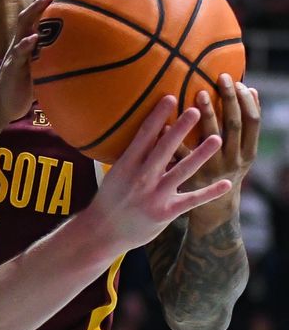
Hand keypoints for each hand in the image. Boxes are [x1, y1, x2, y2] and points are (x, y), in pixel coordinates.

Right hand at [0, 0, 75, 140]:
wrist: (2, 105)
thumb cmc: (26, 85)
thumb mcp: (45, 66)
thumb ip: (58, 55)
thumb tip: (86, 51)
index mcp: (31, 37)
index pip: (44, 10)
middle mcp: (23, 39)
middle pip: (34, 9)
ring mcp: (16, 52)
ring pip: (24, 25)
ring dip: (36, 9)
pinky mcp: (12, 67)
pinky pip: (18, 53)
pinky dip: (26, 45)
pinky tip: (34, 38)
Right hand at [89, 96, 232, 251]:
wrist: (103, 231)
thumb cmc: (110, 198)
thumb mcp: (116, 173)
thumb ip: (134, 155)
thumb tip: (151, 131)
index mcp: (126, 165)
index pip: (143, 136)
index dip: (157, 116)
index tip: (170, 98)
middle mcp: (141, 178)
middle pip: (164, 149)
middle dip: (181, 129)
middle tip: (196, 110)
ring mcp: (154, 196)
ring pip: (181, 171)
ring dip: (200, 155)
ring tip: (217, 139)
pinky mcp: (165, 212)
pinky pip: (191, 200)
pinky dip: (209, 192)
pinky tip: (226, 183)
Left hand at [179, 74, 260, 231]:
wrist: (212, 215)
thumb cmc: (223, 175)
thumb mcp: (238, 155)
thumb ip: (240, 129)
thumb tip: (250, 90)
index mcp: (246, 154)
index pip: (252, 122)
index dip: (248, 102)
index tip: (240, 81)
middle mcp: (232, 162)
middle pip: (232, 126)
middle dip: (228, 101)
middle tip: (220, 80)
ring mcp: (210, 173)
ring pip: (210, 141)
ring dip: (207, 117)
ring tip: (196, 96)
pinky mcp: (188, 182)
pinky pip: (181, 159)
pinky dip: (174, 143)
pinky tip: (164, 125)